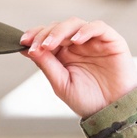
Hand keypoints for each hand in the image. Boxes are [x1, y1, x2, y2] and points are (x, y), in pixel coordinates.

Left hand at [21, 19, 136, 117]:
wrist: (113, 113)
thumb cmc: (88, 101)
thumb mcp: (61, 84)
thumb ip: (47, 65)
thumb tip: (28, 48)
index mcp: (64, 54)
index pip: (47, 37)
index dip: (35, 36)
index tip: (23, 42)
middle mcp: (78, 45)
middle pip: (58, 28)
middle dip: (44, 34)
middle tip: (37, 46)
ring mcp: (94, 41)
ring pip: (75, 24)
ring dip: (60, 31)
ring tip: (50, 44)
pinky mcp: (111, 41)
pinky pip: (98, 27)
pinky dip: (86, 30)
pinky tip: (76, 40)